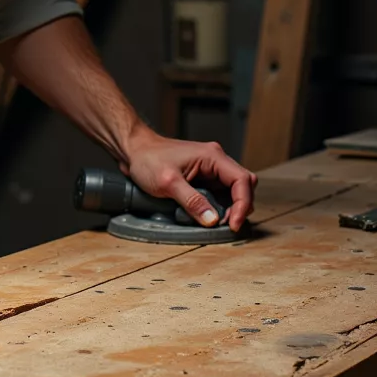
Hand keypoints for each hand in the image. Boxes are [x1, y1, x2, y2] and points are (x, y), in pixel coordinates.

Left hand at [122, 125, 255, 232]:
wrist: (134, 151)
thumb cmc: (148, 159)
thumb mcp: (168, 182)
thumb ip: (191, 201)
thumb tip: (212, 220)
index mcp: (213, 156)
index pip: (242, 180)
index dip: (242, 204)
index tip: (232, 224)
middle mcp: (215, 161)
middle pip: (243, 185)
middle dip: (240, 207)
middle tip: (227, 226)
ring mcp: (210, 170)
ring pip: (232, 191)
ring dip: (229, 208)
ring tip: (217, 223)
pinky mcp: (202, 178)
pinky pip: (218, 194)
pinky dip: (218, 207)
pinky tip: (208, 216)